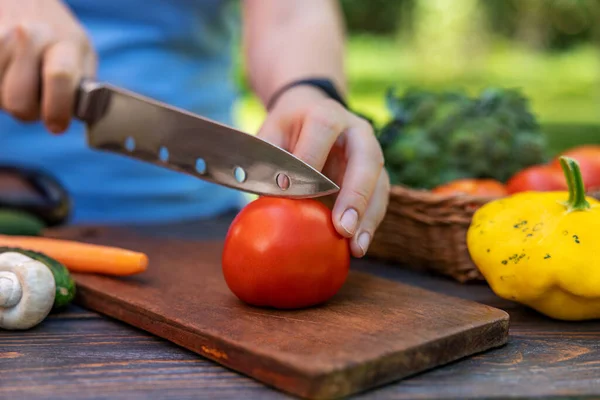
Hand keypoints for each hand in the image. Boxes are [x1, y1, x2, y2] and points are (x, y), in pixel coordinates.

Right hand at [0, 0, 95, 132]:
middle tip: (37, 102)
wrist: (25, 0)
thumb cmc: (58, 35)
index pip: (59, 78)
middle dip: (29, 112)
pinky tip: (7, 74)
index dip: (57, 109)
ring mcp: (1, 37)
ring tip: (21, 81)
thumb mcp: (82, 54)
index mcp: (64, 43)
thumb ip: (84, 86)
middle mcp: (29, 36)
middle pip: (19, 100)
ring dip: (8, 99)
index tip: (56, 125)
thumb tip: (83, 116)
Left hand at [257, 85, 389, 257]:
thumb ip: (266, 162)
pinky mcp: (376, 176)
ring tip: (356, 247)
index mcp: (326, 115)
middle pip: (366, 158)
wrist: (309, 115)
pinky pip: (379, 200)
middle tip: (343, 227)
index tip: (292, 191)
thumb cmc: (286, 132)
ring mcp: (371, 153)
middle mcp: (356, 131)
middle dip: (355, 195)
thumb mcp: (270, 136)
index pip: (323, 131)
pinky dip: (369, 225)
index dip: (309, 161)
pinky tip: (357, 247)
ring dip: (368, 217)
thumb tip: (263, 201)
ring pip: (379, 183)